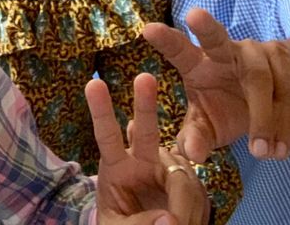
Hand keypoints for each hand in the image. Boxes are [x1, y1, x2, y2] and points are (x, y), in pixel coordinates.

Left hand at [92, 73, 208, 224]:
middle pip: (146, 131)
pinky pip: (197, 192)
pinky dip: (194, 213)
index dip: (101, 112)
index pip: (107, 137)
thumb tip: (171, 219)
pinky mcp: (190, 181)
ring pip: (181, 177)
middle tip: (144, 79)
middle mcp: (142, 160)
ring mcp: (168, 168)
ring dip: (183, 207)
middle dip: (145, 105)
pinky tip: (188, 222)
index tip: (92, 84)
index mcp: (115, 168)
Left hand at [144, 6, 289, 162]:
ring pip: (260, 80)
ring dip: (262, 118)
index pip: (179, 50)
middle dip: (206, 27)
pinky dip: (284, 125)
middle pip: (217, 38)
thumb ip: (196, 138)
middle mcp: (225, 51)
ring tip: (262, 153)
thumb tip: (191, 154)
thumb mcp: (208, 126)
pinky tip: (280, 150)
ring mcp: (256, 52)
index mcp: (197, 63)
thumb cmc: (225, 108)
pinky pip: (287, 92)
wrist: (272, 101)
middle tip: (194, 14)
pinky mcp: (285, 61)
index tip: (148, 29)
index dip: (166, 40)